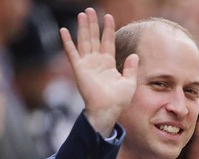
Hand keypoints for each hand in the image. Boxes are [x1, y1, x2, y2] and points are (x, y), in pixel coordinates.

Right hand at [59, 8, 138, 136]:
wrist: (108, 109)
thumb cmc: (119, 100)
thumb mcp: (130, 82)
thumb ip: (131, 68)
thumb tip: (134, 55)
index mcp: (109, 64)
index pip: (108, 42)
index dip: (108, 29)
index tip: (108, 16)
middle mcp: (97, 62)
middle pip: (94, 38)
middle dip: (93, 24)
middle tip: (90, 10)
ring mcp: (87, 64)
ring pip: (84, 41)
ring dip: (83, 28)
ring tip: (82, 14)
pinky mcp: (79, 69)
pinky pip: (72, 53)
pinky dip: (67, 42)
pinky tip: (63, 30)